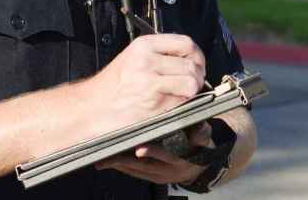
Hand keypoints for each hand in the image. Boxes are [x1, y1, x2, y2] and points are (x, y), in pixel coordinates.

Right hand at [84, 34, 205, 131]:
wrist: (91, 109)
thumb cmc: (112, 87)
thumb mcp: (133, 58)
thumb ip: (160, 54)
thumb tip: (191, 60)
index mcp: (144, 45)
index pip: (186, 43)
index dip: (197, 56)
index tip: (197, 65)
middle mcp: (148, 60)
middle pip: (192, 65)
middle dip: (198, 77)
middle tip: (192, 85)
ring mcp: (151, 82)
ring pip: (192, 83)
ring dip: (192, 92)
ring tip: (181, 95)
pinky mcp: (154, 104)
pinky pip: (182, 102)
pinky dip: (182, 105)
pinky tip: (171, 105)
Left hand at [95, 122, 213, 184]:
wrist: (200, 166)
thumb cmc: (200, 146)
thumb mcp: (205, 138)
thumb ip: (202, 133)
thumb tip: (200, 128)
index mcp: (182, 159)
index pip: (167, 155)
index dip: (153, 152)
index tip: (139, 149)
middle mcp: (169, 170)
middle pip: (144, 166)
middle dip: (125, 160)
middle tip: (108, 155)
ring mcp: (160, 176)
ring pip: (137, 171)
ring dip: (119, 165)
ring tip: (102, 158)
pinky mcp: (154, 179)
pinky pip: (135, 174)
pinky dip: (123, 167)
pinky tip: (110, 161)